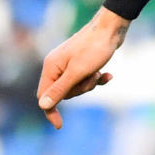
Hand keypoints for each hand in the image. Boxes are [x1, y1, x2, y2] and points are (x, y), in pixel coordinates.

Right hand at [36, 11, 127, 128]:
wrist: (111, 29)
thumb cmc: (94, 49)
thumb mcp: (77, 72)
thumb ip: (60, 89)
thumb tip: (43, 106)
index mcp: (51, 67)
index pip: (44, 95)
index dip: (51, 110)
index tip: (59, 125)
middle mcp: (56, 66)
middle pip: (63, 93)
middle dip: (80, 90)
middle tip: (91, 77)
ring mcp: (69, 64)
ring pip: (77, 87)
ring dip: (90, 83)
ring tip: (99, 71)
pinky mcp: (82, 63)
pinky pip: (86, 78)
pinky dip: (97, 78)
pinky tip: (109, 75)